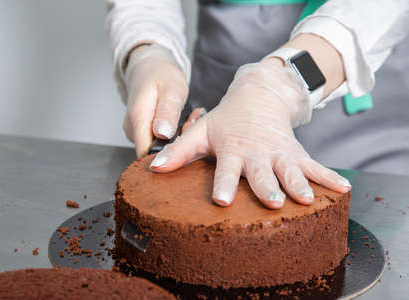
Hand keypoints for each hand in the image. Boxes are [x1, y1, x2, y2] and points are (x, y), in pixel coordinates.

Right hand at [123, 44, 187, 156]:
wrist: (150, 66)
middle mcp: (132, 129)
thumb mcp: (171, 90)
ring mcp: (135, 131)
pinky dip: (172, 134)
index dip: (166, 155)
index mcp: (138, 119)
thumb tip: (163, 134)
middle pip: (154, 152)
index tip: (184, 143)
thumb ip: (167, 113)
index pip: (146, 154)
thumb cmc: (161, 75)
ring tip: (187, 119)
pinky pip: (158, 140)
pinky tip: (179, 122)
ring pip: (158, 147)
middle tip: (190, 124)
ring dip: (176, 138)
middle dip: (176, 145)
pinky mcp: (141, 131)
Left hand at [149, 59, 350, 208]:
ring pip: (291, 170)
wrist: (258, 98)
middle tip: (273, 202)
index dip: (223, 184)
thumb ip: (179, 150)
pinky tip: (343, 189)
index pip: (225, 170)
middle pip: (262, 173)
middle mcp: (257, 153)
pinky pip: (314, 165)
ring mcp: (279, 153)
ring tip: (308, 199)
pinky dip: (329, 177)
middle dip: (268, 187)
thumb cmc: (226, 120)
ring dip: (300, 184)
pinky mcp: (295, 152)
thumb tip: (153, 167)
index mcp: (232, 149)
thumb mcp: (201, 131)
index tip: (221, 200)